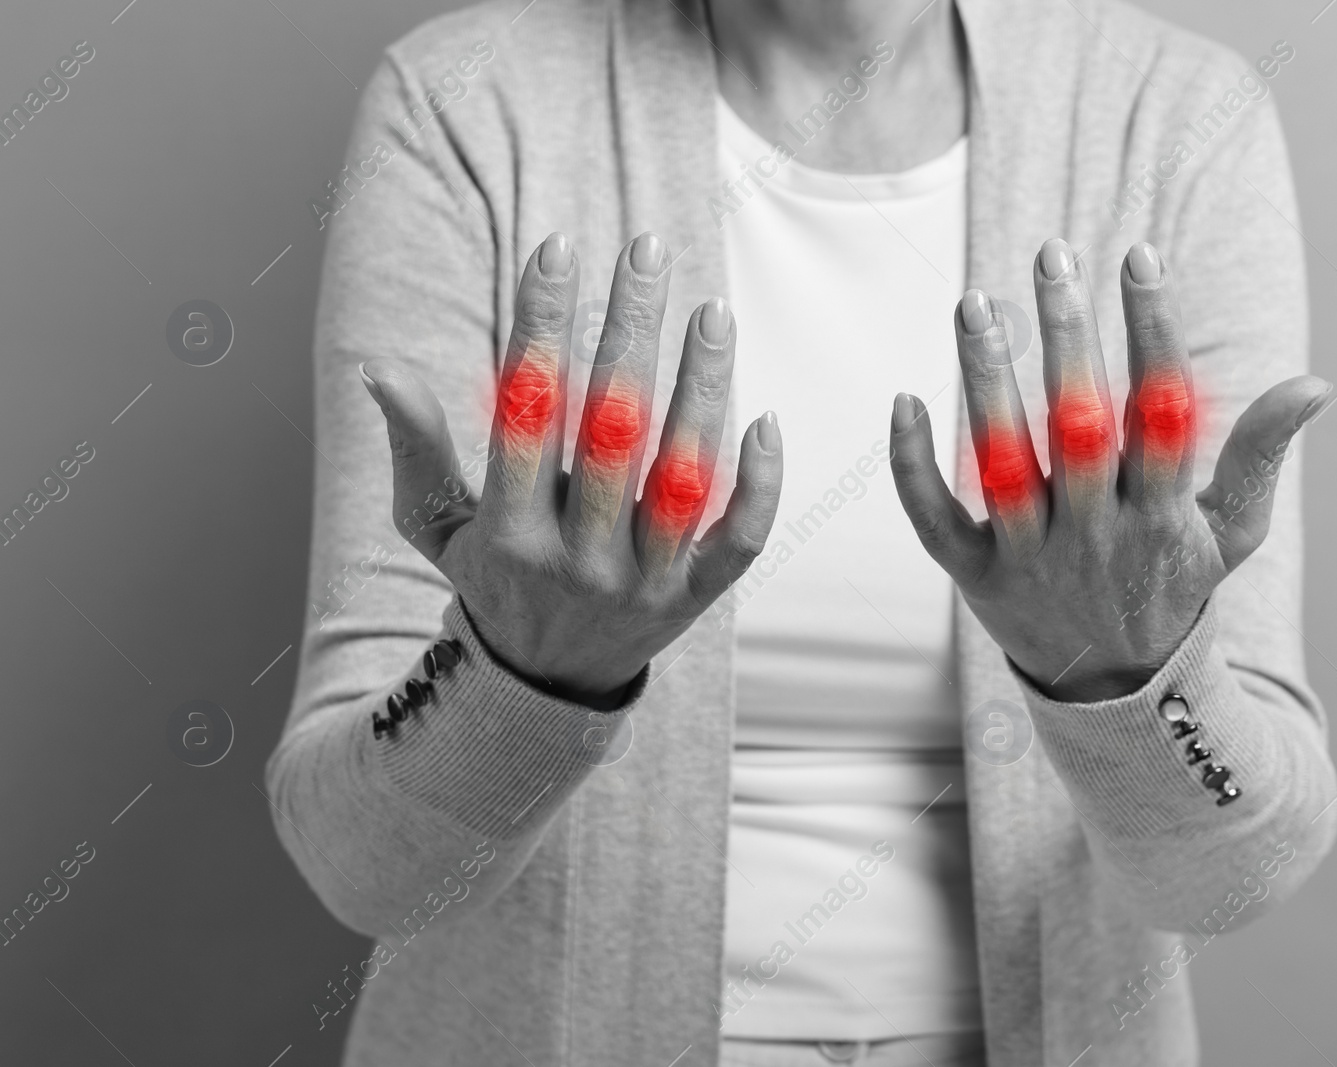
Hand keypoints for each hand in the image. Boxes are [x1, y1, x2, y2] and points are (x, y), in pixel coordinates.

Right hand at [360, 231, 782, 708]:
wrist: (544, 686)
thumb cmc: (491, 578)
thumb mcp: (436, 525)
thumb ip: (416, 449)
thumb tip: (380, 369)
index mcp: (509, 533)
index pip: (528, 410)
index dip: (542, 324)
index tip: (557, 249)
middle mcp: (578, 559)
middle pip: (613, 428)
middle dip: (628, 328)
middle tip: (645, 248)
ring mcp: (643, 584)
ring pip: (683, 475)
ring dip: (701, 387)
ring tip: (712, 310)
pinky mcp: (696, 601)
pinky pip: (739, 540)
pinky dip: (759, 483)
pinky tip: (765, 418)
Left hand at [889, 240, 1329, 701]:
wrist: (1114, 692)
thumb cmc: (1172, 587)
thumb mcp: (1229, 533)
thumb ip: (1261, 457)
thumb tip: (1319, 383)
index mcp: (1161, 517)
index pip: (1162, 412)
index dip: (1154, 331)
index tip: (1139, 256)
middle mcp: (1094, 536)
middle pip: (1077, 426)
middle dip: (1066, 337)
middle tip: (1051, 256)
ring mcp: (1030, 558)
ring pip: (1002, 464)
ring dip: (986, 381)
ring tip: (975, 302)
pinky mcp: (974, 579)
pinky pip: (934, 521)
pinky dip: (913, 466)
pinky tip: (904, 400)